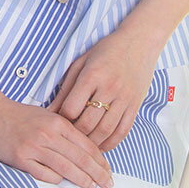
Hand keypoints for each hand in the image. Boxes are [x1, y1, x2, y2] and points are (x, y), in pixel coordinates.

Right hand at [0, 98, 113, 187]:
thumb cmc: (21, 116)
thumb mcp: (47, 116)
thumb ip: (64, 130)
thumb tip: (85, 150)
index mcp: (58, 122)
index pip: (85, 144)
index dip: (99, 159)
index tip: (108, 170)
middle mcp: (49, 134)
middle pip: (80, 157)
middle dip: (97, 172)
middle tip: (108, 183)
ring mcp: (35, 147)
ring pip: (66, 167)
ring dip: (81, 179)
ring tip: (92, 187)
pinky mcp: (22, 159)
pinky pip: (44, 173)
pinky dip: (56, 179)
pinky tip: (63, 182)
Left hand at [46, 28, 160, 151]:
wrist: (139, 42)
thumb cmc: (106, 51)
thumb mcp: (81, 63)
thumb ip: (65, 88)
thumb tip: (49, 112)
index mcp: (92, 75)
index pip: (71, 108)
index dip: (62, 118)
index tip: (59, 119)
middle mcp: (109, 88)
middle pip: (87, 124)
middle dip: (75, 134)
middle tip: (69, 136)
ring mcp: (124, 98)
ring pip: (105, 131)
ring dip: (91, 143)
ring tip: (82, 144)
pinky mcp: (135, 105)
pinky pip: (123, 131)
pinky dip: (111, 143)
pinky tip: (101, 144)